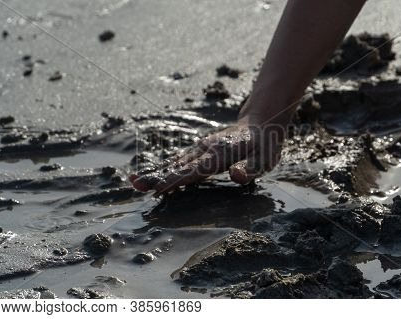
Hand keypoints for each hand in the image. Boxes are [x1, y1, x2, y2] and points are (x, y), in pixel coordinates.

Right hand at [129, 116, 284, 195]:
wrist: (260, 122)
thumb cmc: (265, 145)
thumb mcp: (265, 159)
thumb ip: (251, 169)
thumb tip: (236, 176)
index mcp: (220, 153)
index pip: (194, 170)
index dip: (175, 179)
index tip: (157, 188)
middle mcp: (206, 149)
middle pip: (178, 165)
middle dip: (157, 175)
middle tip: (135, 184)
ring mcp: (202, 147)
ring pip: (176, 161)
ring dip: (157, 171)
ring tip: (136, 181)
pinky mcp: (202, 148)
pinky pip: (181, 159)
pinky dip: (166, 166)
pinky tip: (157, 173)